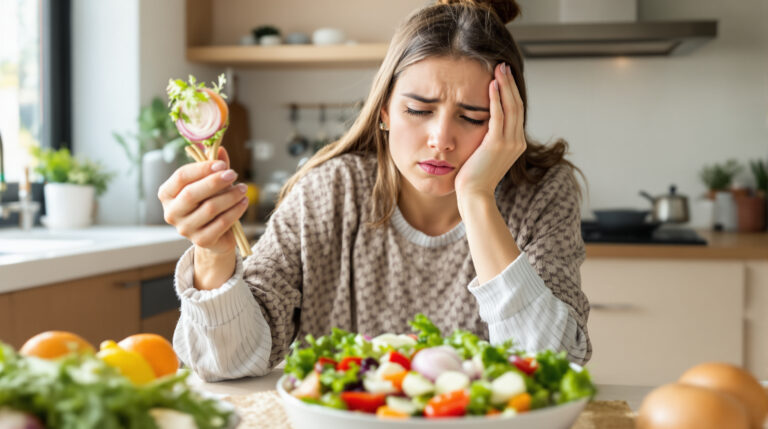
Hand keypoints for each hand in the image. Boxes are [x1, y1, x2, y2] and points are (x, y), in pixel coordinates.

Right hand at [157, 147, 247, 254]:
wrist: (215, 235)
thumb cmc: (209, 203)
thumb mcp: (210, 184)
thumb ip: (214, 167)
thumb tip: (220, 149)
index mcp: (167, 194)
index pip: (181, 176)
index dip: (202, 168)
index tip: (221, 164)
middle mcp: (171, 212)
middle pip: (192, 193)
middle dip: (215, 182)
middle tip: (233, 174)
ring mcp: (184, 229)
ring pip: (209, 208)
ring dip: (230, 196)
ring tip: (243, 188)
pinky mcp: (201, 241)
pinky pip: (221, 223)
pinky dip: (235, 211)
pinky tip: (244, 202)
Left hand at [454, 62, 526, 201]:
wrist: (474, 195)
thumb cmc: (474, 177)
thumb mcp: (485, 154)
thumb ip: (488, 139)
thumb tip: (481, 125)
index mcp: (516, 143)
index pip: (516, 111)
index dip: (511, 92)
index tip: (503, 76)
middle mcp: (517, 142)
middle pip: (517, 105)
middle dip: (510, 83)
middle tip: (503, 65)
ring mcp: (509, 143)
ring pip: (511, 107)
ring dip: (504, 86)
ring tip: (499, 69)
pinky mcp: (497, 144)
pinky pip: (499, 116)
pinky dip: (496, 99)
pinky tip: (491, 85)